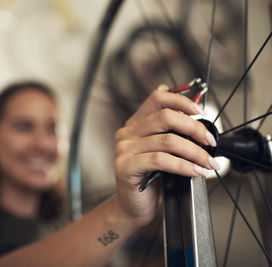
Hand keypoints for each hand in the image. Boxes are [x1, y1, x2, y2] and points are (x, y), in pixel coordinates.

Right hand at [113, 86, 218, 227]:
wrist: (134, 207)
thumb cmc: (151, 180)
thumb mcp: (163, 151)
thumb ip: (173, 133)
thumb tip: (195, 117)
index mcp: (136, 124)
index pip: (157, 98)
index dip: (181, 101)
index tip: (200, 112)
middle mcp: (127, 133)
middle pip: (165, 117)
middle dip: (194, 128)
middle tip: (210, 142)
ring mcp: (124, 149)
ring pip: (167, 141)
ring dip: (194, 152)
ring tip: (208, 162)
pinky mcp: (125, 166)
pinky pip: (160, 160)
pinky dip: (183, 165)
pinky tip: (195, 171)